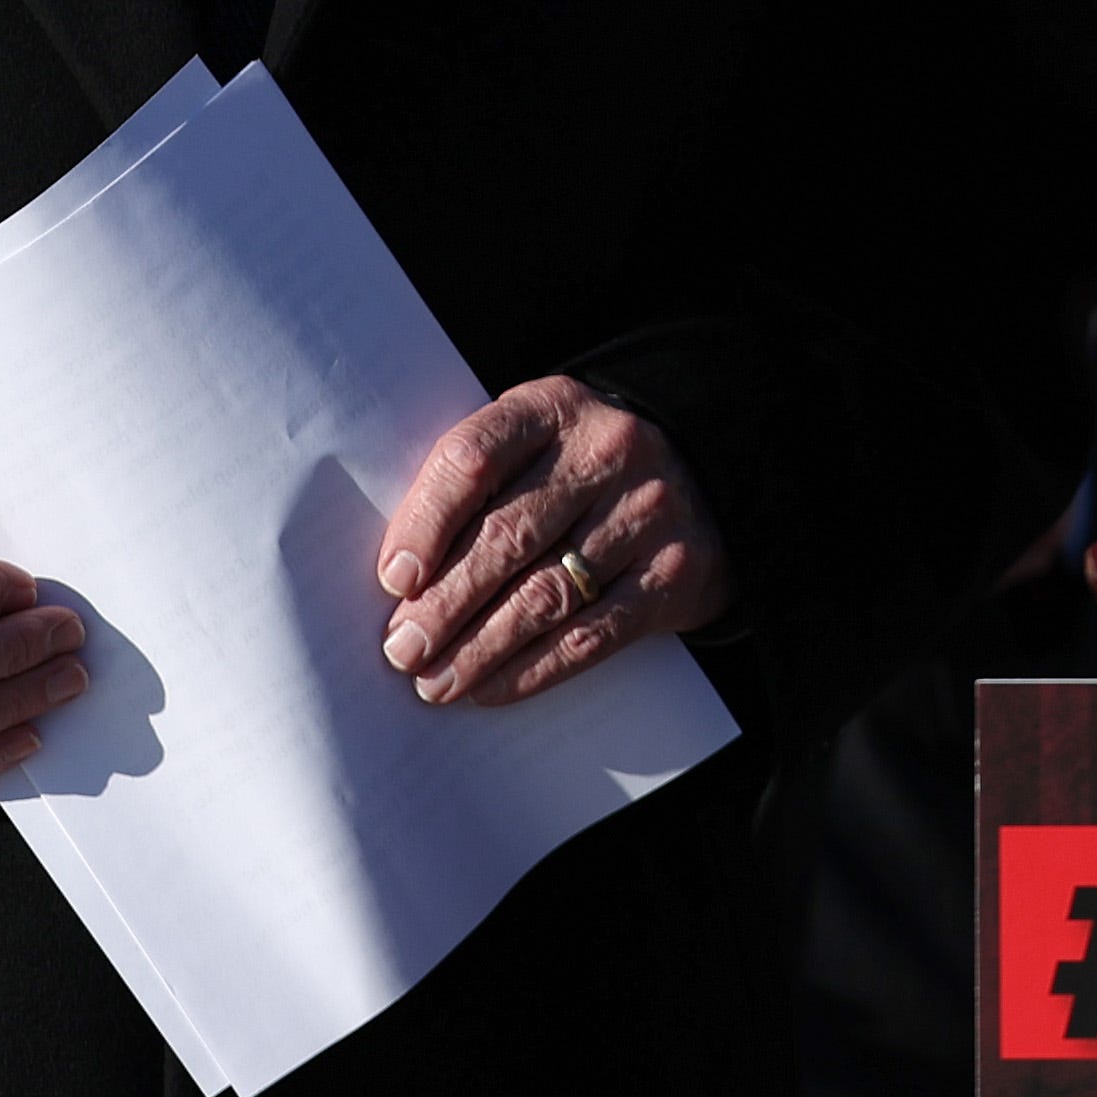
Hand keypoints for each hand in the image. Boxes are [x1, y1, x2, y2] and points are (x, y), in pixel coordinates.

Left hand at [373, 378, 730, 707]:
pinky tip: (490, 688)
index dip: (425, 524)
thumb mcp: (533, 447)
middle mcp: (607, 452)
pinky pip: (593, 634)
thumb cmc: (580, 472)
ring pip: (545, 594)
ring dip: (479, 648)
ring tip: (434, 681)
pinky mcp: (675, 572)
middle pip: (507, 536)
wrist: (702, 480)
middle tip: (401, 650)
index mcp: (553, 408)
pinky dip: (534, 669)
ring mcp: (647, 512)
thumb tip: (401, 582)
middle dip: (444, 604)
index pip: (474, 459)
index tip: (394, 580)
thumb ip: (474, 489)